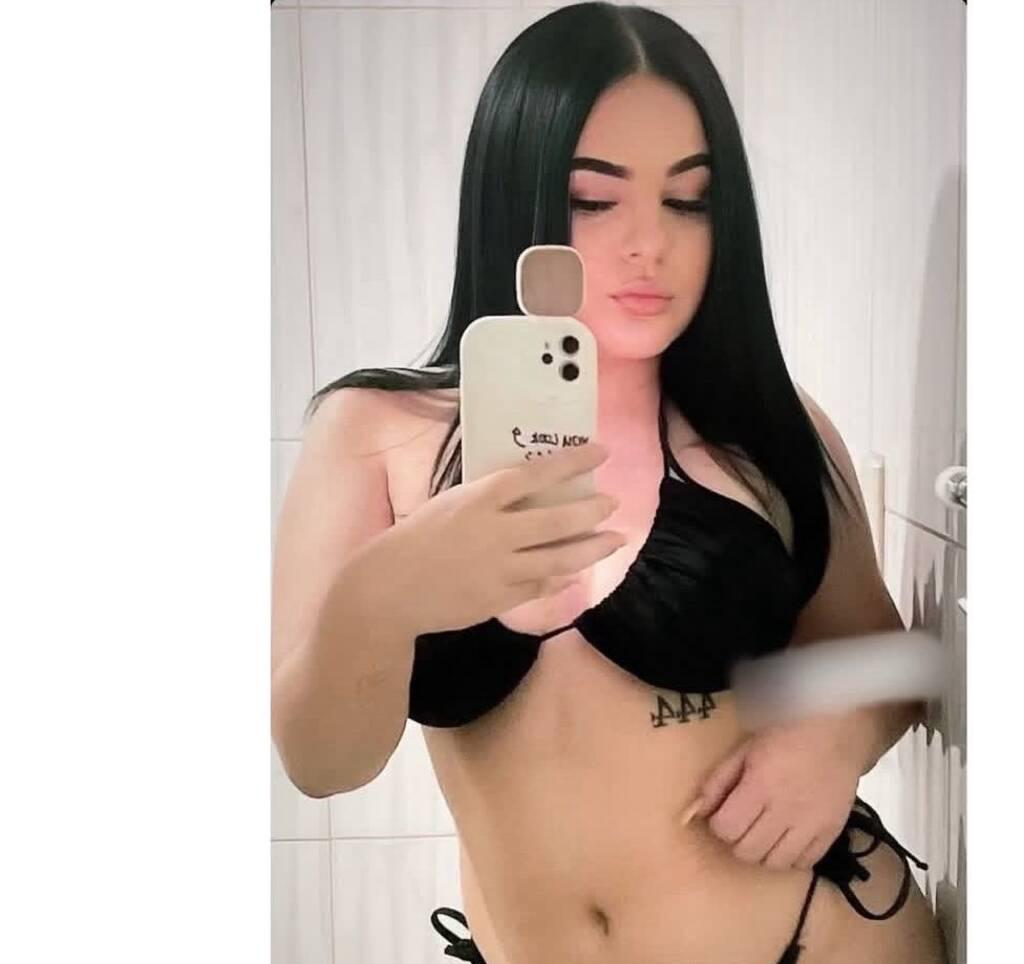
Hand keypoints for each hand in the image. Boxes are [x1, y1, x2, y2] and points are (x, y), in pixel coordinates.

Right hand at [377, 441, 626, 634]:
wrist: (389, 589)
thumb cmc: (416, 539)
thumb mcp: (449, 503)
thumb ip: (488, 499)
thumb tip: (528, 491)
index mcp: (478, 500)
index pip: (534, 475)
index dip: (571, 463)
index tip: (599, 453)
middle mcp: (495, 532)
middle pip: (556, 519)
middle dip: (591, 510)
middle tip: (613, 503)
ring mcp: (500, 569)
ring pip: (559, 557)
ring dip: (592, 547)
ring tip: (615, 540)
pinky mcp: (500, 599)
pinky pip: (541, 586)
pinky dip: (561, 578)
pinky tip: (577, 573)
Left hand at [693, 713, 862, 869]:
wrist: (834, 732)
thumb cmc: (783, 735)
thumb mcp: (743, 750)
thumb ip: (718, 781)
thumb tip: (697, 811)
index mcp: (759, 787)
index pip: (726, 829)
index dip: (719, 825)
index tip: (724, 814)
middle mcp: (785, 811)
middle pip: (747, 852)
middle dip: (737, 840)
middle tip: (742, 823)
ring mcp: (811, 825)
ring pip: (775, 864)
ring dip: (763, 852)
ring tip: (763, 833)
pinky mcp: (832, 832)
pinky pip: (805, 863)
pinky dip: (791, 857)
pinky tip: (787, 839)